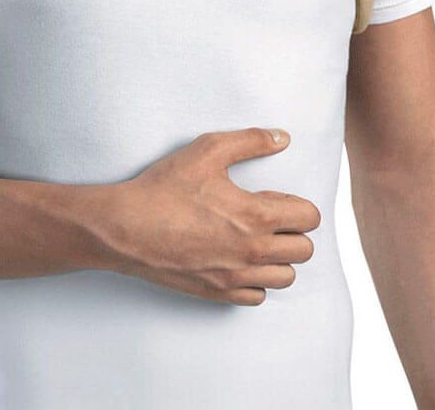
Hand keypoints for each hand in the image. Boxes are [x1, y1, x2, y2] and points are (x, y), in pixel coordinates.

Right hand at [99, 128, 319, 304]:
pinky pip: (258, 296)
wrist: (125, 227)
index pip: (309, 218)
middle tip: (267, 217)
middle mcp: (251, 252)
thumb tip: (282, 138)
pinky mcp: (217, 292)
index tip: (276, 198)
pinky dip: (255, 280)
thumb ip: (250, 141)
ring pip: (286, 277)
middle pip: (304, 250)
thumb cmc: (163, 189)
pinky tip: (237, 259)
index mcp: (255, 216)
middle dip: (292, 230)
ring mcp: (235, 277)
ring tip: (255, 239)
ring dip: (278, 257)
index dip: (298, 204)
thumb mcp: (206, 151)